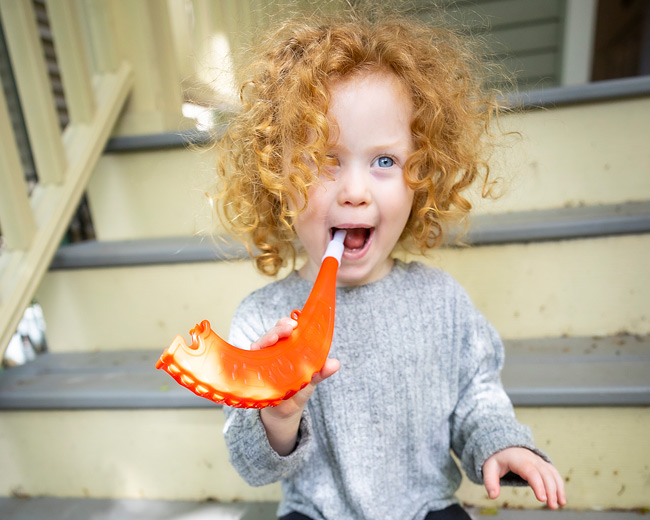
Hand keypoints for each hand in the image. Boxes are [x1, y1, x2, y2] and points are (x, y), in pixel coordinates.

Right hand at [253, 317, 339, 454]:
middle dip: (279, 329)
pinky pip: (250, 359)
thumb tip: (335, 364)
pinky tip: (256, 350)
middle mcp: (274, 350)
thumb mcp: (311, 380)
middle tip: (288, 329)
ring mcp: (262, 359)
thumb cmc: (297, 390)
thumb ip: (321, 372)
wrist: (284, 412)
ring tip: (272, 340)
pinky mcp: (253, 371)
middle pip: (273, 333)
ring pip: (260, 343)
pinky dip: (253, 353)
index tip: (295, 323)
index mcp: (289, 347)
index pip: (287, 329)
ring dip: (266, 339)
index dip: (289, 323)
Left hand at [483, 447, 566, 509]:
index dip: (538, 485)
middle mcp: (531, 459)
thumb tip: (493, 496)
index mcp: (518, 459)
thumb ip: (490, 481)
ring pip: (552, 473)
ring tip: (560, 504)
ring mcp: (538, 461)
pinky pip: (554, 473)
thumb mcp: (489, 467)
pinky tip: (562, 498)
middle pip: (544, 474)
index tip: (542, 499)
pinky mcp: (543, 465)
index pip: (531, 472)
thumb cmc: (497, 459)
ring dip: (558, 488)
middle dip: (550, 490)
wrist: (504, 446)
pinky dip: (559, 485)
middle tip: (551, 506)